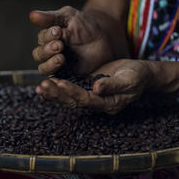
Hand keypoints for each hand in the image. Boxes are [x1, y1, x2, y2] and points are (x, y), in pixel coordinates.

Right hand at [29, 6, 129, 75]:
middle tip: (60, 45)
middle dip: (47, 50)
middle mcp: (48, 53)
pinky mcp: (65, 77)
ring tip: (61, 58)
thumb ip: (51, 17)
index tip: (58, 31)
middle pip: (39, 55)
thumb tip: (31, 15)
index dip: (48, 35)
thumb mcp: (70, 17)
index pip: (42, 38)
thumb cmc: (85, 28)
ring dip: (50, 64)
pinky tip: (62, 72)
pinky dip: (55, 79)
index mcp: (48, 38)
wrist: (104, 42)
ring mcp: (56, 66)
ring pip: (44, 69)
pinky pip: (56, 82)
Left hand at [35, 59, 151, 113]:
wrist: (138, 74)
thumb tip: (96, 88)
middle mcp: (96, 103)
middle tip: (42, 86)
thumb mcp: (130, 79)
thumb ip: (114, 85)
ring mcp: (90, 96)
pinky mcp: (85, 88)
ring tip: (40, 87)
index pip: (86, 100)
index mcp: (108, 104)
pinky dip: (57, 89)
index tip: (60, 83)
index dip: (72, 92)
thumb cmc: (137, 76)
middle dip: (57, 94)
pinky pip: (69, 91)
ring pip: (68, 98)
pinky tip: (46, 85)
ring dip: (54, 93)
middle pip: (73, 101)